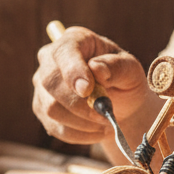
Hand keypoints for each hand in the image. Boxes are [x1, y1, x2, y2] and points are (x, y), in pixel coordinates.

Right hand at [32, 26, 149, 144]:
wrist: (121, 103)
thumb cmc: (125, 79)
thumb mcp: (130, 70)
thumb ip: (117, 67)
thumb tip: (97, 68)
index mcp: (76, 40)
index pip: (65, 51)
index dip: (73, 70)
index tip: (87, 89)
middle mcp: (52, 58)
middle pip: (50, 81)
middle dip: (78, 103)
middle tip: (104, 114)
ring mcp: (43, 84)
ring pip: (51, 107)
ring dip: (82, 121)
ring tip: (106, 121)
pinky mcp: (42, 108)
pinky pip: (54, 126)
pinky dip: (79, 134)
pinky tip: (97, 131)